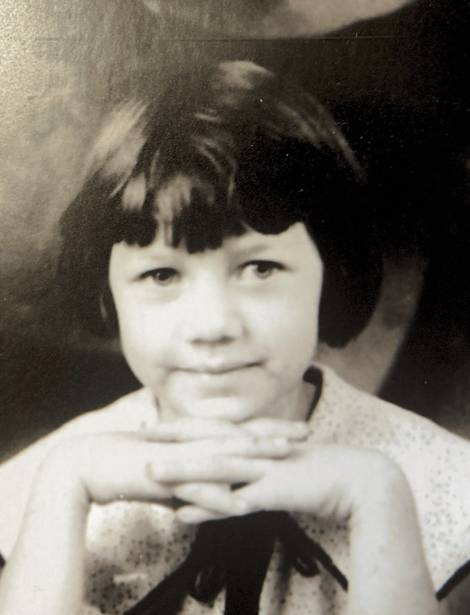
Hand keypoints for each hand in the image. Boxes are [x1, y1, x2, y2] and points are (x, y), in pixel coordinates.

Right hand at [37, 417, 309, 507]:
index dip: (268, 428)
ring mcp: (178, 458)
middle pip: (239, 438)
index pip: (238, 430)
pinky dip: (218, 496)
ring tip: (283, 457)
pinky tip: (241, 502)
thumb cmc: (126, 464)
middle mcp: (190, 442)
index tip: (296, 428)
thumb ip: (190, 470)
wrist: (87, 464)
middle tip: (306, 433)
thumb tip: (208, 482)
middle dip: (274, 435)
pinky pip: (195, 488)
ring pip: (223, 456)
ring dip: (254, 457)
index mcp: (192, 437)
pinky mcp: (162, 477)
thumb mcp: (167, 464)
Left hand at [150, 442, 409, 523]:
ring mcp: (262, 470)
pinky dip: (207, 508)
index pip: (211, 433)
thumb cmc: (320, 473)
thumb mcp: (283, 465)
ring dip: (180, 472)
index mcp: (255, 442)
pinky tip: (182, 513)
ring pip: (213, 470)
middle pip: (206, 445)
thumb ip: (259, 466)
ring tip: (148, 474)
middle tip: (138, 439)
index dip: (182, 430)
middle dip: (171, 442)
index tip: (154, 428)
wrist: (356, 480)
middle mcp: (255, 451)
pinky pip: (233, 503)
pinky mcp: (272, 492)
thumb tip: (239, 472)